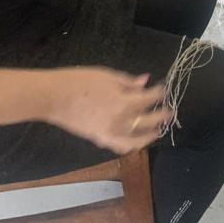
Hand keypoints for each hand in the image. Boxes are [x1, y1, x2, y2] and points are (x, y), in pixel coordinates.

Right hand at [44, 67, 171, 152]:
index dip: (159, 93)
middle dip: (161, 115)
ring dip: (150, 135)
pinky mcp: (100, 139)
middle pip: (148, 121)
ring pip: (137, 140)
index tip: (163, 88)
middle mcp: (120, 122)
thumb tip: (145, 82)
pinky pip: (121, 146)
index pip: (149, 99)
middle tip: (169, 111)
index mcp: (123, 103)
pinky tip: (136, 140)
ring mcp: (110, 134)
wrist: (55, 97)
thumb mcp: (107, 76)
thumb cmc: (80, 81)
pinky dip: (131, 144)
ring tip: (158, 130)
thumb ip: (128, 82)